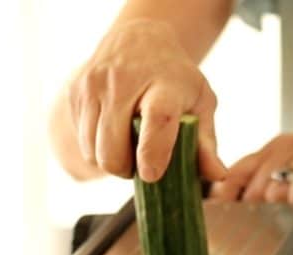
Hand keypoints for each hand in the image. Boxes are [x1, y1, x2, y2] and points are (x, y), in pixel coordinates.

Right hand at [64, 19, 224, 181]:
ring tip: (129, 148)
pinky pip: (82, 142)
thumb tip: (218, 175)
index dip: (152, 152)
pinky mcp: (74, 94)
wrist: (138, 40)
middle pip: (112, 148)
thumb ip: (206, 142)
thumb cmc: (175, 79)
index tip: (151, 175)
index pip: (156, 119)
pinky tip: (113, 134)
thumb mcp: (200, 103)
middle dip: (127, 170)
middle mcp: (122, 82)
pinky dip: (97, 149)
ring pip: (93, 151)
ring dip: (111, 162)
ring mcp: (93, 86)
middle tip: (142, 165)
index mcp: (164, 84)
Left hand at [209, 134, 292, 212]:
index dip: (231, 177)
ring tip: (259, 199)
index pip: (253, 159)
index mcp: (291, 147)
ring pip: (284, 162)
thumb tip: (252, 196)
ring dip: (268, 183)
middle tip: (230, 200)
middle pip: (263, 159)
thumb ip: (282, 186)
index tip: (213, 197)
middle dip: (244, 180)